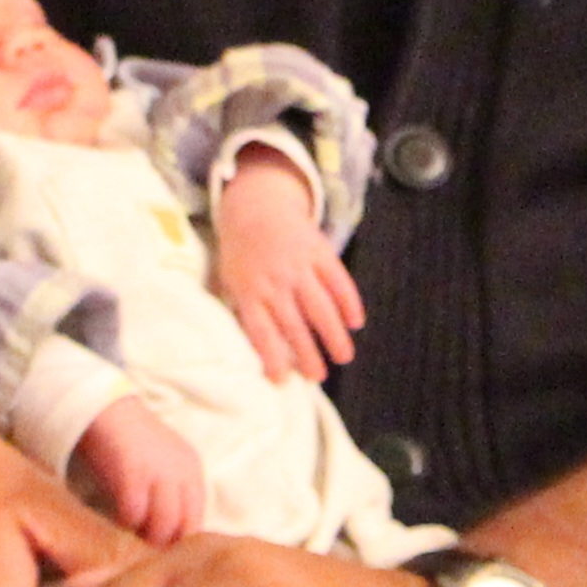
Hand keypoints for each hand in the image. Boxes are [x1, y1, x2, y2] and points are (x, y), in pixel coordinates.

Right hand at [73, 395, 206, 545]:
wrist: (104, 410)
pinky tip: (115, 519)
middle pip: (184, 528)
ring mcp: (160, 472)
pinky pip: (133, 515)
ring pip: (162, 527)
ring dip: (144, 538)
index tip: (161, 552)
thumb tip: (169, 539)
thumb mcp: (163, 467)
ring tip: (129, 538)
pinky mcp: (133, 473)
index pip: (197, 520)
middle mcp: (182, 472)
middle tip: (143, 551)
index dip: (180, 542)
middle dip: (164, 545)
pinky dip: (124, 524)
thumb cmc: (129, 444)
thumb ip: (171, 496)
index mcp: (193, 471)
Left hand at [213, 151, 360, 383]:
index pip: (261, 332)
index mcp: (249, 291)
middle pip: (293, 325)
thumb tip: (245, 352)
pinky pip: (338, 280)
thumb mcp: (230, 280)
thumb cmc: (242, 253)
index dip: (272, 357)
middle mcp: (275, 281)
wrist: (257, 206)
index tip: (283, 380)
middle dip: (308, 354)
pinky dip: (349, 301)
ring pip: (319, 306)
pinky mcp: (319, 252)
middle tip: (319, 377)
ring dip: (333, 335)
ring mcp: (299, 266)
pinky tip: (355, 322)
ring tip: (343, 357)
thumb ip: (240, 312)